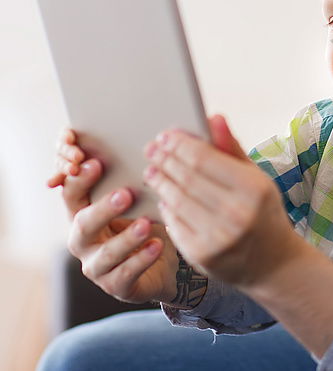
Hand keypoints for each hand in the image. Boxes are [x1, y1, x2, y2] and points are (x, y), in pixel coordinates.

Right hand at [50, 130, 177, 303]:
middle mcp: (85, 239)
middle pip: (82, 223)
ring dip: (125, 238)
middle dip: (103, 208)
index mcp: (86, 211)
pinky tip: (158, 244)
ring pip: (103, 254)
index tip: (95, 162)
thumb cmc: (155, 218)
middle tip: (126, 194)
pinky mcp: (117, 287)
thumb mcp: (149, 194)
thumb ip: (150, 169)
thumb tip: (167, 135)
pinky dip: (140, 260)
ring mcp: (98, 266)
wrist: (171, 262)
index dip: (78, 179)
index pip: (71, 193)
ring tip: (145, 224)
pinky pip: (124, 276)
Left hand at [144, 115, 304, 290]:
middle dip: (165, 159)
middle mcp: (236, 213)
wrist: (273, 263)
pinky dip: (165, 206)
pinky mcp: (200, 255)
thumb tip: (213, 116)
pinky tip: (164, 195)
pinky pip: (174, 222)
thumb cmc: (263, 213)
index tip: (166, 135)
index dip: (180, 144)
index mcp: (254, 188)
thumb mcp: (257, 178)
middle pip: (186, 177)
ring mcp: (217, 236)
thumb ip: (232, 148)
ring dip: (160, 180)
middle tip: (152, 148)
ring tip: (152, 168)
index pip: (204, 159)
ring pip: (175, 199)